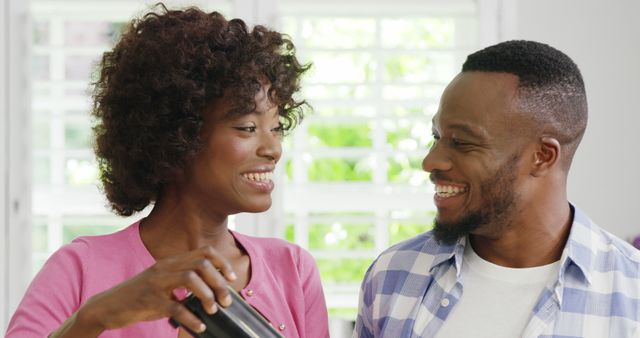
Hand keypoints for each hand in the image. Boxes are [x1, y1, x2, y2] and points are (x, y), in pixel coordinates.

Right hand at [75, 245, 236, 333]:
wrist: (106, 307)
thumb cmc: (139, 298)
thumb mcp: (162, 284)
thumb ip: (183, 283)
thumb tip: (213, 293)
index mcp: (170, 262)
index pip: (204, 252)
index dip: (222, 263)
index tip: (231, 278)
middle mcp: (164, 267)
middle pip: (201, 264)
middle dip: (219, 282)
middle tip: (226, 300)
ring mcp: (155, 283)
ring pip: (191, 279)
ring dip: (207, 295)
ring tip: (213, 310)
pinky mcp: (148, 301)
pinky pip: (176, 307)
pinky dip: (191, 318)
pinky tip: (198, 326)